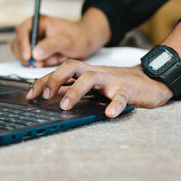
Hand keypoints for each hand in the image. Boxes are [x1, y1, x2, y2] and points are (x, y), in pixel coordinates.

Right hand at [11, 7, 110, 66]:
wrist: (86, 43)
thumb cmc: (78, 37)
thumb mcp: (66, 41)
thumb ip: (50, 46)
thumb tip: (35, 54)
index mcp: (38, 22)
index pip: (22, 31)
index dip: (22, 44)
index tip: (29, 56)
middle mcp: (34, 32)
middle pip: (18, 44)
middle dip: (29, 56)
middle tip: (39, 63)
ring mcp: (35, 42)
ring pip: (25, 55)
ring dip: (39, 61)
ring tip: (56, 58)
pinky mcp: (38, 52)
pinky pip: (34, 61)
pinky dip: (43, 64)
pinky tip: (56, 60)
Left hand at [26, 59, 173, 117]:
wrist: (150, 81)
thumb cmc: (117, 84)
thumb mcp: (92, 85)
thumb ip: (73, 88)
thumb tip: (48, 96)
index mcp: (85, 72)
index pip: (59, 71)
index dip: (43, 81)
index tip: (30, 95)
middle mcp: (96, 73)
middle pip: (71, 66)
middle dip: (55, 79)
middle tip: (46, 97)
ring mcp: (112, 80)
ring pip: (91, 78)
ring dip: (75, 91)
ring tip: (65, 106)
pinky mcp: (128, 90)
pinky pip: (120, 96)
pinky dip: (115, 104)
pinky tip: (109, 113)